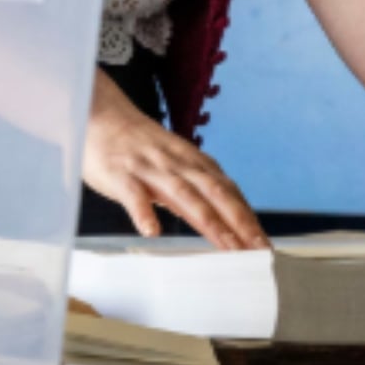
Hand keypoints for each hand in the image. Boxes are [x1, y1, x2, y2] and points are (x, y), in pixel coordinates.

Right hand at [83, 71, 268, 248]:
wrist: (100, 114)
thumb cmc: (137, 146)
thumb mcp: (173, 163)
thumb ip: (196, 187)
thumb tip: (224, 215)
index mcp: (192, 161)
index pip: (227, 190)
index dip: (247, 217)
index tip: (264, 244)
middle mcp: (177, 163)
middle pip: (214, 192)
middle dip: (239, 221)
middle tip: (257, 250)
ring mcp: (149, 168)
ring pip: (183, 193)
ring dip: (208, 220)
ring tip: (226, 246)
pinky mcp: (120, 174)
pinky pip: (133, 194)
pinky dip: (143, 211)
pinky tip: (152, 231)